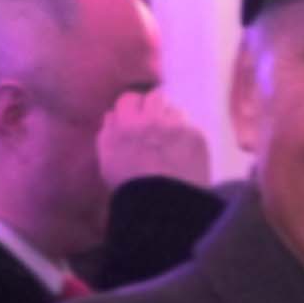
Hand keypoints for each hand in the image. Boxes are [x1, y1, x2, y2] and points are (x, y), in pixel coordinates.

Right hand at [97, 88, 217, 190]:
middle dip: (153, 108)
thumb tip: (111, 115)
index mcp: (126, 124)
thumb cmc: (129, 186)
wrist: (163, 205)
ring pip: (175, 110)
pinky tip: (183, 155)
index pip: (129, 98)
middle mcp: (152, 119)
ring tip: (170, 143)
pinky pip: (190, 128)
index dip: (132, 108)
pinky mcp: (197, 136)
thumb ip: (108, 133)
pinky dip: (186, 138)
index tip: (134, 119)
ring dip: (172, 121)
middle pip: (155, 97)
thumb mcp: (107, 160)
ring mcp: (177, 126)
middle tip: (154, 127)